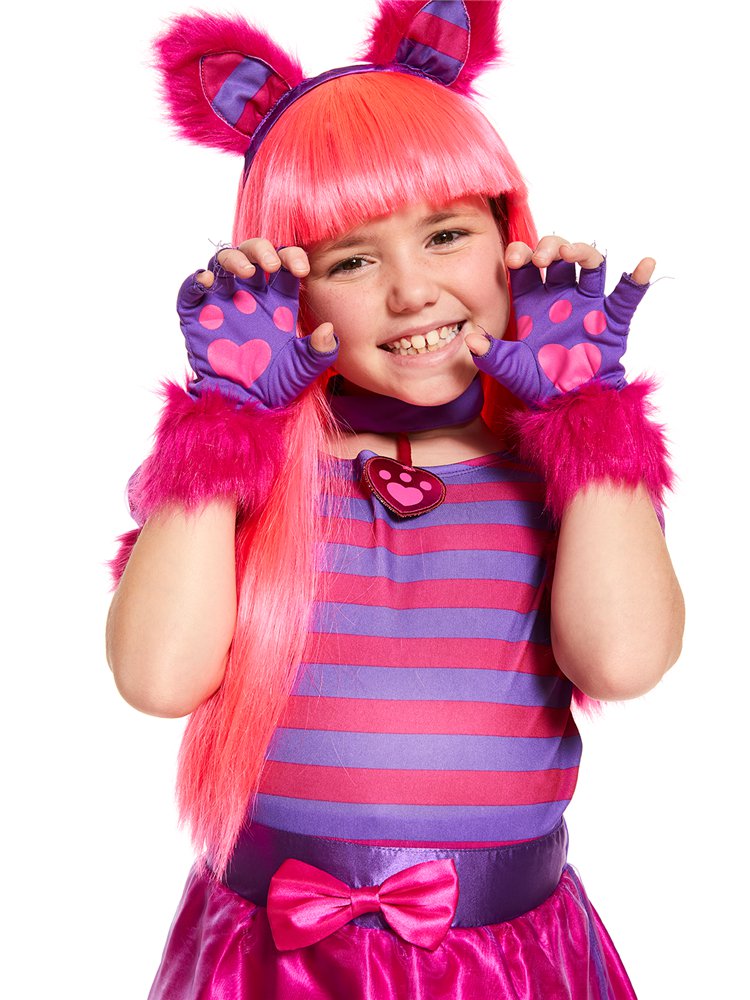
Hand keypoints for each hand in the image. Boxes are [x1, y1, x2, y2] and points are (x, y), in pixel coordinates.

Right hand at [178, 241, 337, 408]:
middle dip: (262, 250)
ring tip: (246, 272)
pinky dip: (195, 279)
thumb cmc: (275, 386)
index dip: (292, 257)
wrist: (244, 406)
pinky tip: (207, 281)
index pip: (284, 264)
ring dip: (234, 258)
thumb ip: (320, 352)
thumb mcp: (304, 370)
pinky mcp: (196, 315)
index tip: (302, 269)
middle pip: (253, 253)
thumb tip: (329, 330)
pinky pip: (190, 289)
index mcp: (278, 301)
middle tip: (272, 265)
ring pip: (223, 262)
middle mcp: (249, 295)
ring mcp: (222, 302)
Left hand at [467, 237, 654, 405]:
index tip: (516, 258)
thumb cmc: (539, 385)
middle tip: (543, 257)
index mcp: (533, 302)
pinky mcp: (612, 319)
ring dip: (582, 251)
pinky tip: (644, 265)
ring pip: (590, 264)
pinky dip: (637, 280)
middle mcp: (561, 296)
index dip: (521, 255)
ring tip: (572, 253)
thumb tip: (471, 340)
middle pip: (558, 255)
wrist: (570, 406)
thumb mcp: (511, 370)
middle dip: (550, 247)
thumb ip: (491, 355)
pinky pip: (628, 296)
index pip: (526, 266)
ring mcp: (588, 304)